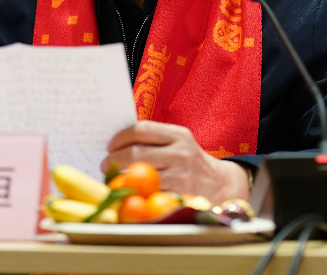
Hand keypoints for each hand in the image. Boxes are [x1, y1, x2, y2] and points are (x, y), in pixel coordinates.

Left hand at [102, 120, 250, 202]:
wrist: (221, 185)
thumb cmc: (191, 162)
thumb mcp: (180, 143)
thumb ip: (156, 140)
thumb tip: (119, 142)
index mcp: (178, 135)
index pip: (141, 129)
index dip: (120, 137)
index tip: (110, 145)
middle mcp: (180, 153)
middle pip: (136, 153)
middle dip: (114, 159)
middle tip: (105, 164)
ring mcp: (179, 175)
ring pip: (139, 175)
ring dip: (120, 177)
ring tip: (113, 178)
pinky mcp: (178, 195)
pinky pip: (148, 193)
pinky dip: (134, 193)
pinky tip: (128, 192)